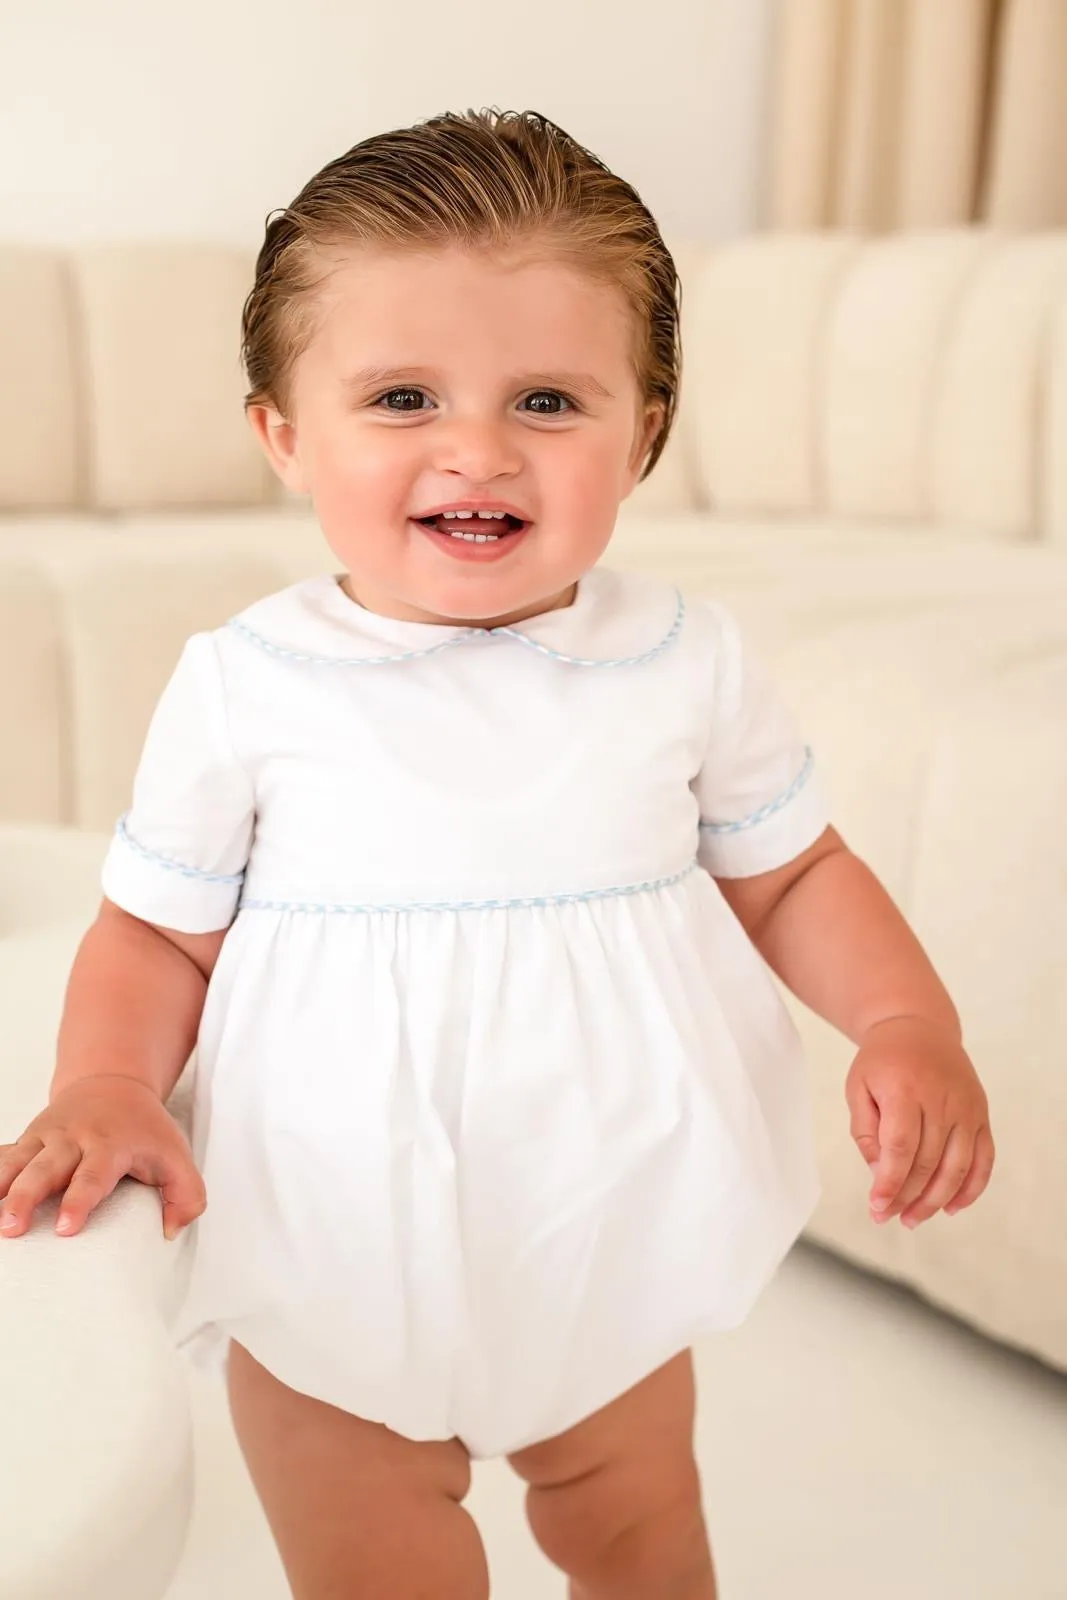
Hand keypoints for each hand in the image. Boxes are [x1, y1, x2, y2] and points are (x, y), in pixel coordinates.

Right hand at [0, 1075, 205, 1240]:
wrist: (112, 1083)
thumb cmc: (143, 1129)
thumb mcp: (177, 1155)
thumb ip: (186, 1195)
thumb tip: (170, 1231)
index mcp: (110, 1146)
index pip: (93, 1177)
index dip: (79, 1202)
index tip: (64, 1228)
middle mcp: (74, 1140)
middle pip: (45, 1170)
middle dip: (26, 1197)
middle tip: (12, 1227)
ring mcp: (46, 1138)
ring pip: (17, 1161)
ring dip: (0, 1186)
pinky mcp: (28, 1139)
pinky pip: (4, 1155)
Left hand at [845, 1016, 993, 1228]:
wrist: (918, 1027)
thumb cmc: (883, 1061)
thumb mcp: (858, 1088)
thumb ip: (865, 1131)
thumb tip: (881, 1175)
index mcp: (905, 1088)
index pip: (901, 1147)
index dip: (890, 1182)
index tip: (877, 1207)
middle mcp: (941, 1098)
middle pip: (929, 1161)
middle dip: (907, 1197)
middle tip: (888, 1217)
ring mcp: (967, 1107)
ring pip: (958, 1166)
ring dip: (936, 1200)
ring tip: (914, 1219)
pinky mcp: (981, 1113)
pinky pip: (984, 1159)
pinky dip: (971, 1188)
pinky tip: (951, 1207)